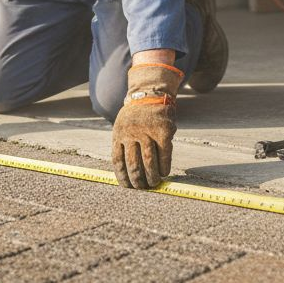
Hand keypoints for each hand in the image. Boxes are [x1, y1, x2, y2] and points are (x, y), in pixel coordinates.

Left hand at [111, 63, 181, 188]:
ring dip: (152, 176)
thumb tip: (126, 172)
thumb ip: (123, 145)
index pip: (118, 161)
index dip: (122, 177)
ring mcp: (148, 132)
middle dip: (138, 180)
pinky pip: (164, 154)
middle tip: (142, 188)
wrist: (150, 94)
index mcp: (119, 134)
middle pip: (133, 164)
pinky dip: (164, 166)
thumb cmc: (136, 116)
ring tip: (154, 183)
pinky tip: (165, 173)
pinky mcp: (163, 131)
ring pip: (149, 161)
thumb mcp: (122, 127)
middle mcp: (132, 134)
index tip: (127, 187)